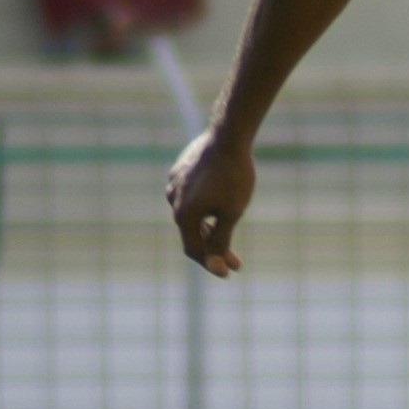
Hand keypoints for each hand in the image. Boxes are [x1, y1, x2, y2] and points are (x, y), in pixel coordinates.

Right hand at [165, 129, 255, 275]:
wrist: (228, 136)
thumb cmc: (234, 177)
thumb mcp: (231, 214)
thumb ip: (220, 242)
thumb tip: (214, 267)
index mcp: (183, 215)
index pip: (194, 250)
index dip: (212, 264)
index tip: (229, 272)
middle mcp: (173, 200)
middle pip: (192, 233)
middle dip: (214, 248)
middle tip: (235, 261)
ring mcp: (174, 183)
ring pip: (191, 213)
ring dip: (209, 227)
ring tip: (228, 230)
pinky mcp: (180, 170)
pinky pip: (191, 196)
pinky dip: (204, 206)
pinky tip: (219, 205)